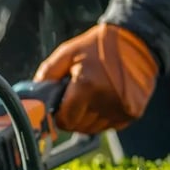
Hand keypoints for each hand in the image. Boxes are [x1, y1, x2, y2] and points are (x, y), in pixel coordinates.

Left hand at [33, 23, 158, 133]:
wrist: (135, 40)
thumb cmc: (98, 46)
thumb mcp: (67, 53)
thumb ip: (46, 75)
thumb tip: (34, 98)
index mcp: (86, 87)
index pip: (65, 121)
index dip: (59, 116)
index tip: (59, 107)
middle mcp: (105, 101)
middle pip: (79, 127)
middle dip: (73, 116)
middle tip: (76, 97)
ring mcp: (121, 109)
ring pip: (94, 129)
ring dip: (88, 118)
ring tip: (92, 96)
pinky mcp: (133, 113)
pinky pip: (110, 126)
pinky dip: (104, 117)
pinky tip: (106, 99)